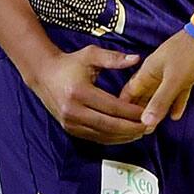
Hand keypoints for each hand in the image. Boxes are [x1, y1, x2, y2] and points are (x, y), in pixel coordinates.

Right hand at [27, 45, 146, 144]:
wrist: (44, 74)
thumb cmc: (70, 63)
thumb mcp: (91, 54)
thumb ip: (114, 58)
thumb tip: (136, 58)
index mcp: (80, 92)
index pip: (111, 107)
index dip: (131, 112)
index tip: (147, 111)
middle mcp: (73, 111)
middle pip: (107, 125)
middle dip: (130, 128)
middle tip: (148, 127)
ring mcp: (69, 122)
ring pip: (101, 135)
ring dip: (122, 136)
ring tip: (141, 132)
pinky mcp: (69, 129)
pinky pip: (93, 137)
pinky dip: (110, 138)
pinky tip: (124, 135)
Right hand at [120, 29, 193, 131]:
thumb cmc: (192, 54)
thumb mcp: (174, 79)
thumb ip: (160, 101)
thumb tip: (144, 122)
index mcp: (149, 70)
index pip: (130, 91)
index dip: (125, 107)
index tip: (122, 125)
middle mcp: (157, 71)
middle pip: (144, 94)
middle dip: (141, 112)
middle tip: (140, 131)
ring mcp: (172, 72)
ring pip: (161, 94)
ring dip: (158, 109)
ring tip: (154, 128)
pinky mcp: (187, 74)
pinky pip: (178, 92)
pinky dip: (176, 103)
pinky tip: (175, 116)